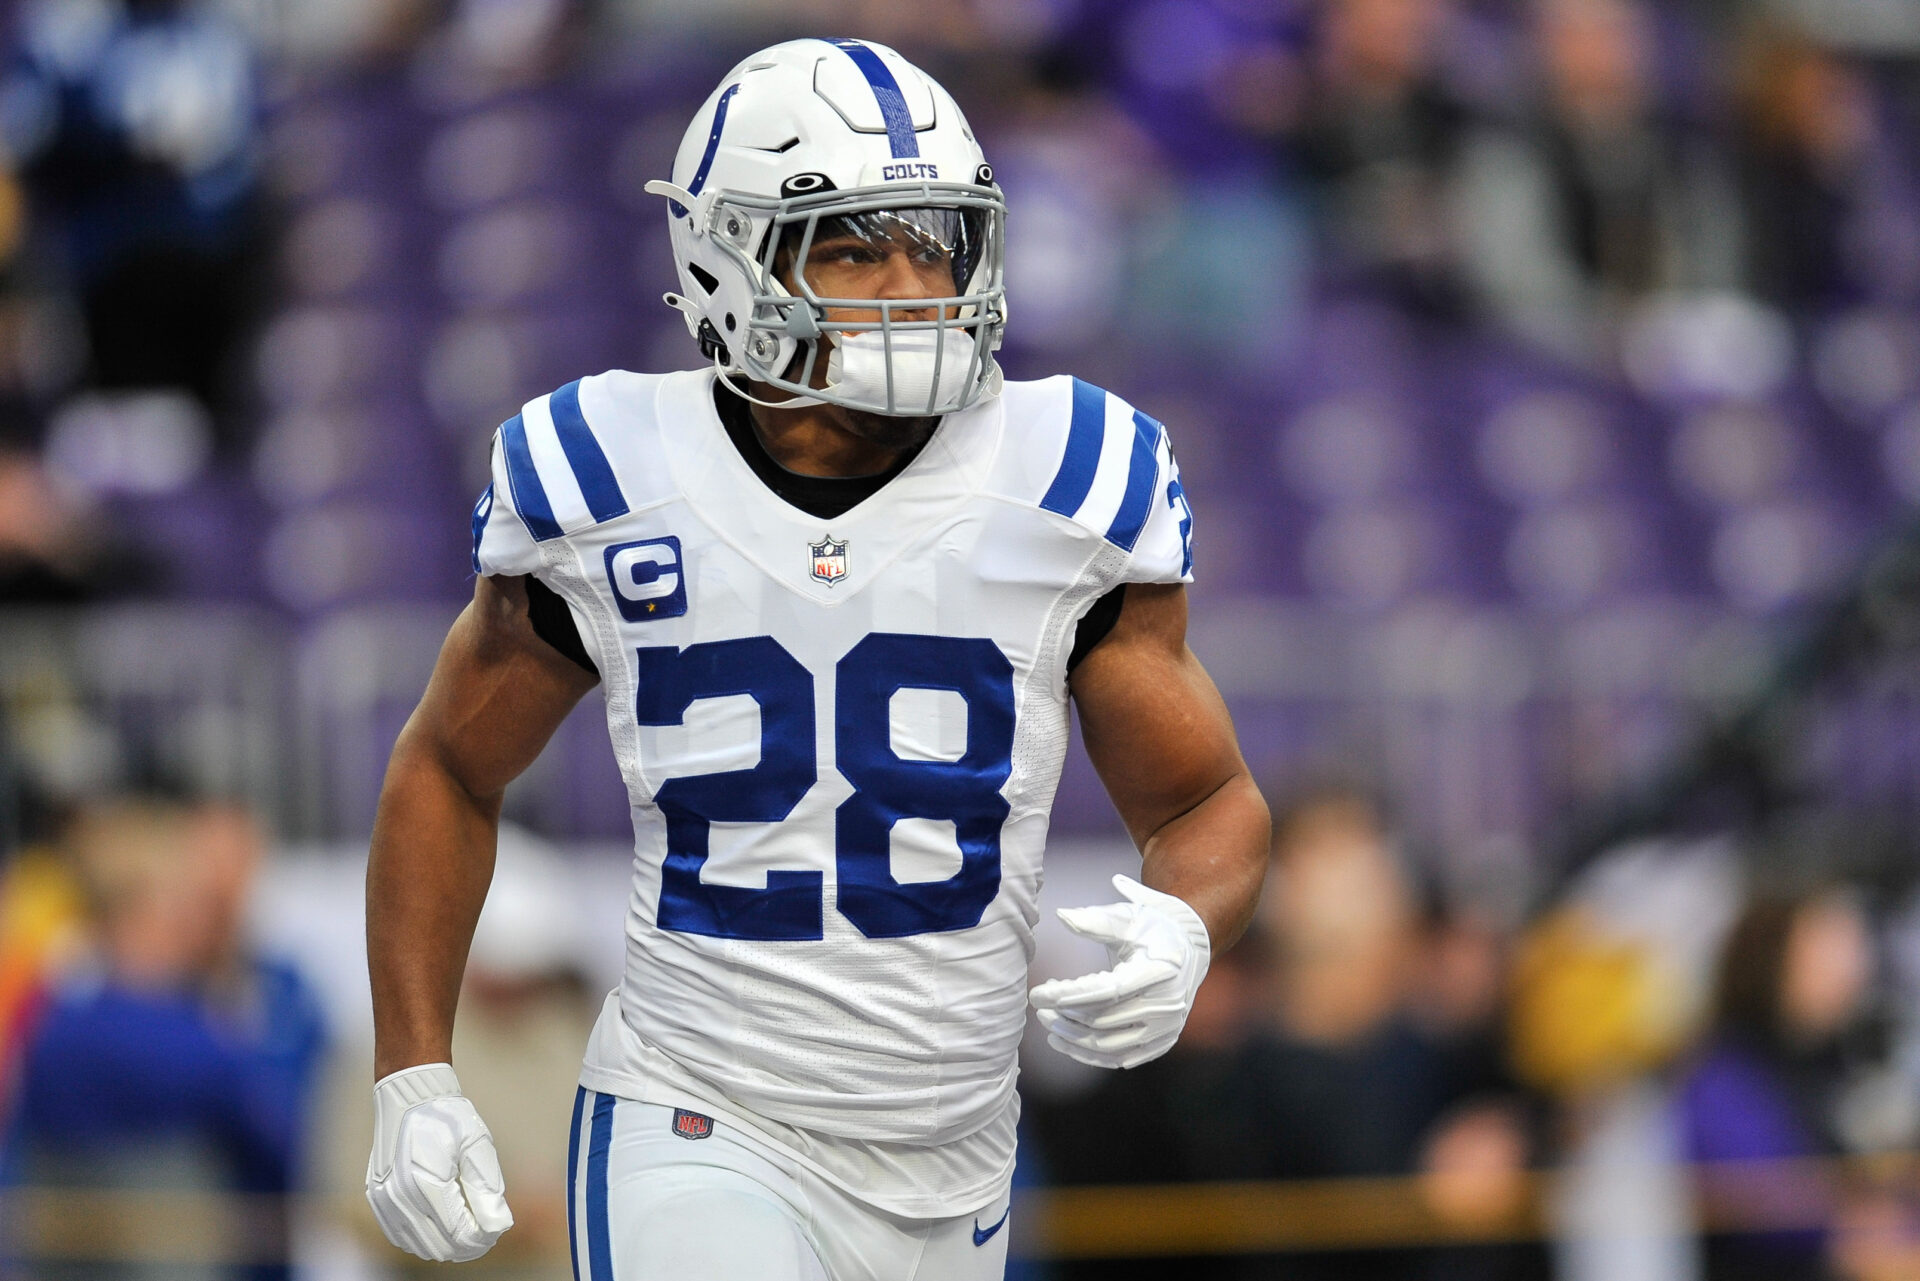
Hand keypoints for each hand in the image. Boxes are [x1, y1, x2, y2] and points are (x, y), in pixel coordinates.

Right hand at [366, 1063, 512, 1261]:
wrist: (409, 1096)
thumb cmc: (448, 1118)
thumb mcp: (477, 1145)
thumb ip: (487, 1188)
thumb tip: (499, 1227)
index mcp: (426, 1183)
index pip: (458, 1233)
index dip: (482, 1240)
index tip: (496, 1232)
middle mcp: (399, 1197)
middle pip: (438, 1246)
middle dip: (466, 1246)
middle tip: (486, 1233)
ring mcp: (384, 1199)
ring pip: (417, 1245)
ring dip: (445, 1245)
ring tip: (467, 1231)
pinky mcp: (376, 1198)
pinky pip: (399, 1234)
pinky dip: (421, 1238)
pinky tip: (440, 1229)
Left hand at [1028, 874, 1210, 1068]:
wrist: (1190, 948)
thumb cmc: (1153, 928)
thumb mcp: (1128, 917)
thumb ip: (1095, 920)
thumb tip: (1061, 915)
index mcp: (1162, 970)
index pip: (1108, 991)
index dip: (1069, 995)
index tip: (1037, 994)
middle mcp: (1168, 1004)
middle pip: (1105, 1021)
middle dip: (1065, 1016)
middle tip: (1039, 1008)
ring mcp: (1167, 1027)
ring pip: (1110, 1046)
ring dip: (1073, 1038)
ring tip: (1048, 1023)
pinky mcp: (1162, 1041)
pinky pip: (1121, 1058)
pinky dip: (1090, 1055)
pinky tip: (1066, 1041)